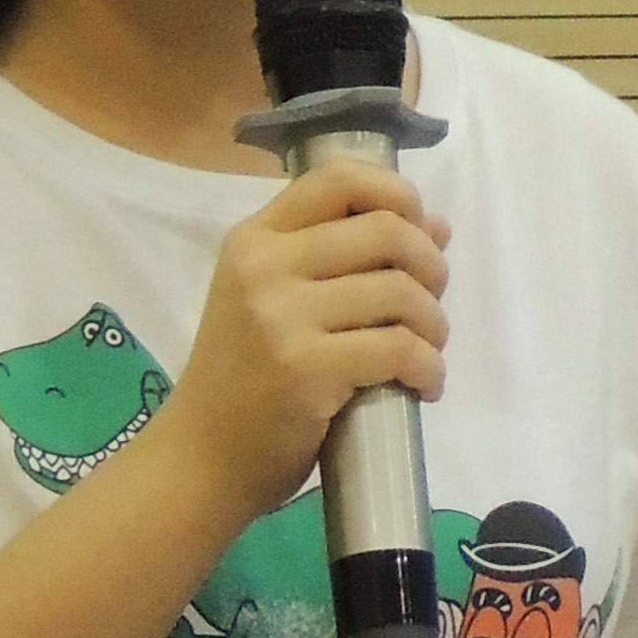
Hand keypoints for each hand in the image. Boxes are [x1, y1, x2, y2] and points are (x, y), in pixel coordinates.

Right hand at [162, 157, 447, 519]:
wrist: (200, 459)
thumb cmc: (244, 379)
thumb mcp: (276, 301)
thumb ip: (346, 257)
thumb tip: (437, 226)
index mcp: (255, 239)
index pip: (339, 179)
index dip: (398, 194)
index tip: (420, 231)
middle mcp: (264, 266)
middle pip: (386, 231)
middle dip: (432, 267)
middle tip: (430, 306)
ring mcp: (281, 317)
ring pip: (401, 292)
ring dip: (435, 325)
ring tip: (426, 352)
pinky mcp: (305, 369)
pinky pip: (399, 349)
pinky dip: (429, 368)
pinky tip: (424, 386)